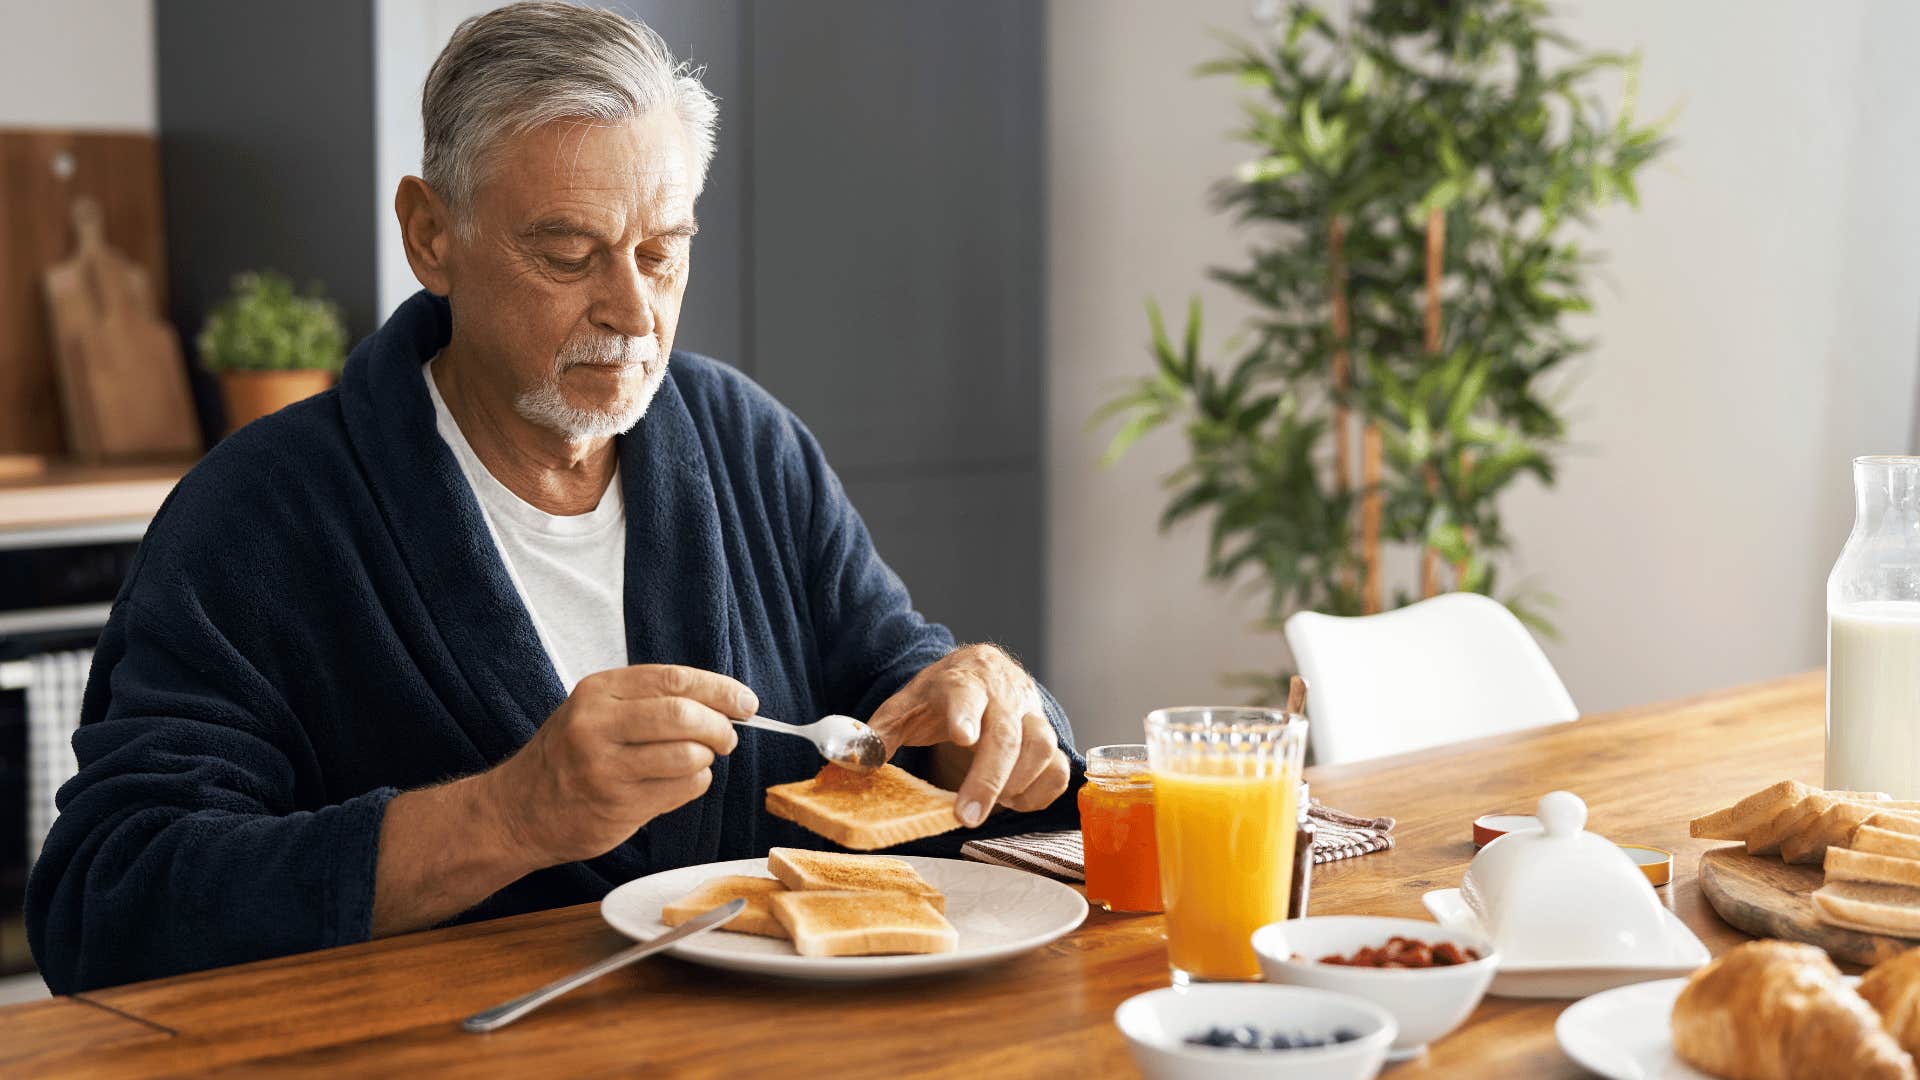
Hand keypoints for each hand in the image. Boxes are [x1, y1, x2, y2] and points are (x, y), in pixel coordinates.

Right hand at [485, 664, 755, 864]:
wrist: (518, 810)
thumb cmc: (568, 756)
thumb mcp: (596, 710)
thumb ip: (650, 700)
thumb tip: (725, 702)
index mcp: (598, 691)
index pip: (674, 680)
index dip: (720, 690)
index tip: (746, 702)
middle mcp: (597, 725)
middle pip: (683, 716)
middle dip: (720, 726)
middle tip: (729, 736)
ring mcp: (605, 768)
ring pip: (688, 756)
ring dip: (706, 759)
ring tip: (697, 760)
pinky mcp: (617, 805)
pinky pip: (682, 789)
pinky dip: (694, 784)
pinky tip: (678, 782)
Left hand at [867, 644, 1071, 827]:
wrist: (981, 673)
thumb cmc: (940, 697)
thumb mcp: (904, 707)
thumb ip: (878, 734)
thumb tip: (850, 759)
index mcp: (962, 681)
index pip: (966, 693)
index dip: (965, 715)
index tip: (962, 737)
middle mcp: (1004, 694)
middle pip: (1006, 733)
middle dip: (987, 778)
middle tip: (966, 817)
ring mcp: (1032, 714)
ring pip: (1043, 747)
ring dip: (1017, 784)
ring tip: (991, 805)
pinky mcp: (1050, 737)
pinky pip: (1058, 768)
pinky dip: (1039, 793)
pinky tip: (1013, 802)